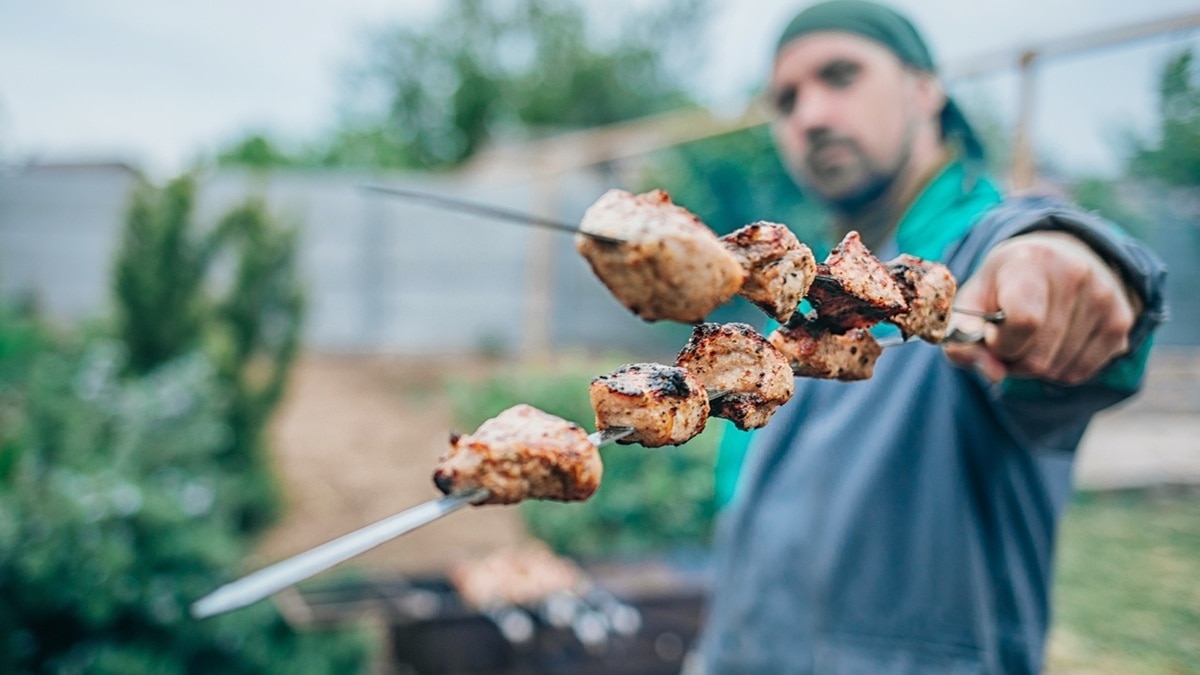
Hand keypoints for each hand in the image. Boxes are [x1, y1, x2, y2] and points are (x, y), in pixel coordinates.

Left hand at [943, 231, 1137, 384]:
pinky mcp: (1121, 320)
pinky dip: (1060, 369)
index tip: (993, 333)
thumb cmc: (1004, 285)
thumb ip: (964, 338)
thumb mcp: (973, 301)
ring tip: (1032, 338)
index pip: (1023, 322)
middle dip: (1014, 360)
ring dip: (1037, 366)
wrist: (1054, 257)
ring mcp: (1104, 296)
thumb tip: (994, 374)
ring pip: (1059, 369)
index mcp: (1031, 261)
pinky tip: (1055, 342)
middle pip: (1038, 356)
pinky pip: (1082, 372)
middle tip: (1009, 340)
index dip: (1001, 343)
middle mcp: (1075, 273)